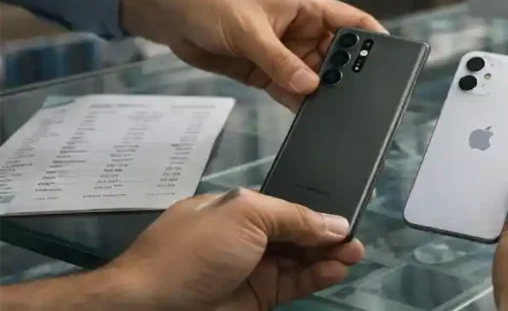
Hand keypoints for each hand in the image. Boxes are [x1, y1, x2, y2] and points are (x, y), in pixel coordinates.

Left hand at [108, 188, 364, 310]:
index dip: (317, 211)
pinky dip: (316, 277)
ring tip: (354, 255)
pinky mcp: (256, 298)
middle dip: (327, 234)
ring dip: (327, 256)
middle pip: (297, 233)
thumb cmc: (193, 251)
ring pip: (299, 260)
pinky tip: (336, 271)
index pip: (288, 206)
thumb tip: (335, 223)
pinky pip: (293, 284)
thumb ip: (294, 217)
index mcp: (238, 208)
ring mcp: (251, 269)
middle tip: (357, 238)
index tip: (347, 214)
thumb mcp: (245, 215)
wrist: (150, 308)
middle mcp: (246, 236)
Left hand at [122, 0, 385, 110]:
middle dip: (348, 74)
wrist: (172, 14)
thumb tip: (310, 87)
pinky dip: (300, 103)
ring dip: (322, 92)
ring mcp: (284, 53)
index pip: (351, 22)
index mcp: (306, 8)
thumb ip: (279, 60)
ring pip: (314, 77)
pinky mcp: (266, 72)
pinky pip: (290, 90)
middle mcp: (301, 32)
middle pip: (336, 56)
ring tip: (336, 111)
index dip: (372, 39)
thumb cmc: (213, 2)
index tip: (390, 59)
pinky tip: (309, 116)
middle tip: (360, 96)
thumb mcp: (249, 30)